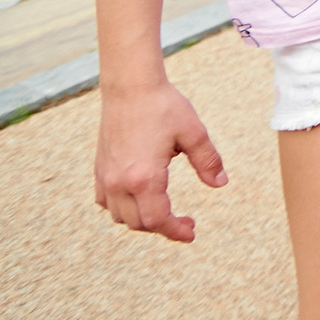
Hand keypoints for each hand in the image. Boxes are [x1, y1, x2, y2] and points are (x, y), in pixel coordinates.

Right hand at [94, 81, 226, 241]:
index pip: (158, 219)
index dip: (175, 231)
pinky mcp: (99, 168)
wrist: (130, 87)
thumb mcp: (194, 133)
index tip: (191, 233)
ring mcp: (105, 176)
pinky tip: (140, 199)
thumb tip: (220, 184)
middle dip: (163, 227)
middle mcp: (119, 182)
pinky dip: (122, 208)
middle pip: (139, 223)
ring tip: (166, 211)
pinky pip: (106, 201)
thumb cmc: (163, 106)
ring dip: (143, 219)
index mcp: (144, 177)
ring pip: (120, 215)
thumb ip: (208, 161)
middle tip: (186, 222)